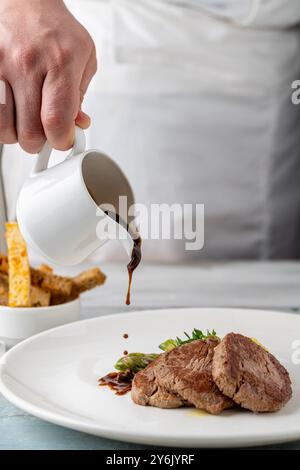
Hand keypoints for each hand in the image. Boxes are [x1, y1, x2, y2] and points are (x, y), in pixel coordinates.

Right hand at [0, 0, 96, 152]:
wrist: (25, 1)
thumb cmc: (55, 30)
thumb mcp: (84, 58)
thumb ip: (80, 97)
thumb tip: (76, 125)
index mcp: (60, 62)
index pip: (56, 120)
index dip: (61, 141)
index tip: (63, 140)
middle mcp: (27, 63)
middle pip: (29, 132)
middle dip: (40, 141)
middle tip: (44, 132)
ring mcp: (0, 66)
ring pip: (4, 128)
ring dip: (17, 133)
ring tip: (26, 119)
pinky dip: (3, 121)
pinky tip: (12, 110)